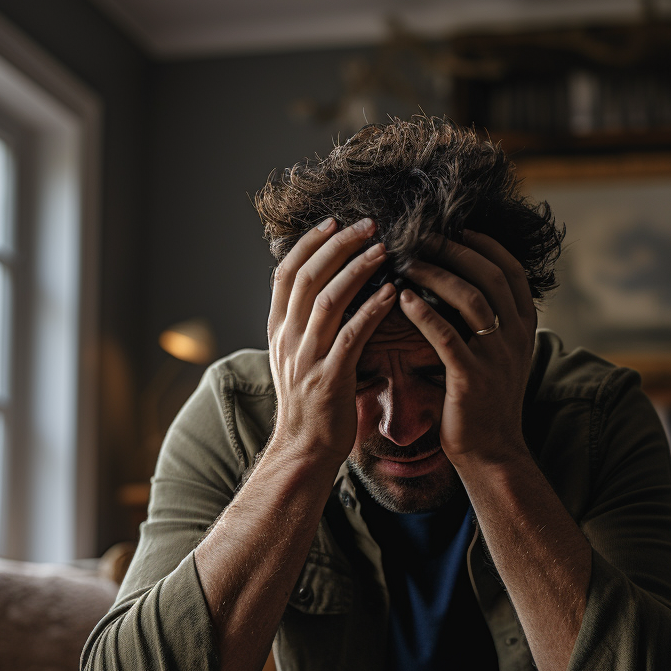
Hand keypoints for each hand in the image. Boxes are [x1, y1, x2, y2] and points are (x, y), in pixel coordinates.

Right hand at [266, 217, 396, 468]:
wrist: (304, 449)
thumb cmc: (310, 403)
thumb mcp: (297, 357)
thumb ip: (306, 323)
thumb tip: (326, 288)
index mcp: (278, 330)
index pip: (285, 273)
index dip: (309, 243)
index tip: (334, 221)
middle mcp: (287, 339)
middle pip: (307, 277)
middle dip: (338, 245)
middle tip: (368, 225)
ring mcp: (305, 359)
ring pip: (327, 300)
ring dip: (356, 269)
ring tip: (383, 249)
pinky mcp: (328, 379)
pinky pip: (350, 336)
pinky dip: (371, 310)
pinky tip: (392, 293)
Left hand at [398, 231, 536, 467]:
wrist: (492, 451)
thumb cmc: (486, 401)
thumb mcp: (501, 356)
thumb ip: (492, 321)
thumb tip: (464, 284)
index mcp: (523, 327)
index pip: (511, 270)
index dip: (485, 244)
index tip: (457, 227)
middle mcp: (515, 337)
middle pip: (490, 276)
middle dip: (456, 248)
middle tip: (423, 234)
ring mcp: (496, 357)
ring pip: (471, 299)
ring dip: (436, 273)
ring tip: (407, 260)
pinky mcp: (471, 379)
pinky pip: (446, 337)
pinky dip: (424, 313)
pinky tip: (402, 298)